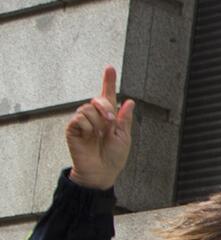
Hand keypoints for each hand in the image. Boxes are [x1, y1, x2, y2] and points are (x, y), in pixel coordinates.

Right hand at [65, 66, 135, 190]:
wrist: (102, 172)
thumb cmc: (113, 157)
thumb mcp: (123, 137)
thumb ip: (124, 119)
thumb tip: (129, 101)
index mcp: (108, 117)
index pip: (107, 95)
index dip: (108, 81)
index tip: (110, 67)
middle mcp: (94, 116)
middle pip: (97, 99)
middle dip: (105, 107)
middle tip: (110, 121)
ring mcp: (82, 122)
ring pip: (87, 108)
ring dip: (97, 121)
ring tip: (99, 134)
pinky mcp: (72, 129)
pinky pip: (79, 118)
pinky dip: (87, 126)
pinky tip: (89, 136)